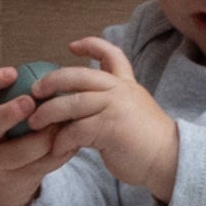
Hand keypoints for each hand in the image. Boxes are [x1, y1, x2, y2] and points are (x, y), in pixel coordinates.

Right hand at [0, 61, 76, 205]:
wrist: (0, 180)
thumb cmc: (7, 135)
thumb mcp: (1, 115)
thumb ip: (19, 95)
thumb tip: (56, 72)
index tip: (13, 71)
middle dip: (9, 113)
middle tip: (30, 102)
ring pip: (21, 151)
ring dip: (45, 136)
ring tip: (64, 123)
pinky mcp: (16, 180)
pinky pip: (41, 166)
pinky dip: (60, 153)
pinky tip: (74, 142)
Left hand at [19, 33, 179, 203]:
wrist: (171, 161)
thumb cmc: (148, 143)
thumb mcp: (133, 111)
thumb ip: (112, 103)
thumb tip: (81, 105)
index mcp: (126, 85)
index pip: (111, 54)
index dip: (90, 45)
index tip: (72, 46)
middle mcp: (120, 91)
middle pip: (78, 75)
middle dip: (52, 81)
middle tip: (35, 91)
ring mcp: (115, 108)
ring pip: (72, 102)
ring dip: (48, 112)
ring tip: (34, 122)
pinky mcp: (110, 128)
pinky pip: (76, 130)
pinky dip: (61, 139)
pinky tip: (56, 148)